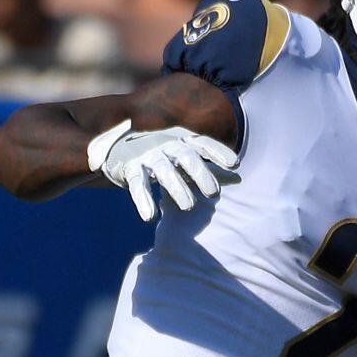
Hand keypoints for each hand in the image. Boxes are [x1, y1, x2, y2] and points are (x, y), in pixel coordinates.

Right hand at [87, 119, 238, 221]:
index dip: (219, 152)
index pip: (203, 143)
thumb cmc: (162, 152)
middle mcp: (166, 143)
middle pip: (186, 156)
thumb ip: (209, 166)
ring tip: (189, 207)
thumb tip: (239, 178)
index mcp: (182, 138)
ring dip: (177, 188)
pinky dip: (143, 201)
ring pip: (163, 171)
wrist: (117, 144)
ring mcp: (147, 154)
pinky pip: (137, 185)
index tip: (235, 164)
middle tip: (213, 193)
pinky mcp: (129, 168)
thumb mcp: (185, 154)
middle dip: (200, 173)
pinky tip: (150, 217)